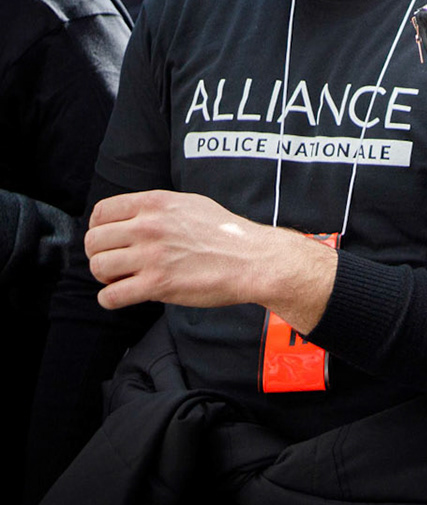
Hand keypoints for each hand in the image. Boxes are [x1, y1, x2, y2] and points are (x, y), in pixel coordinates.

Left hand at [86, 191, 335, 329]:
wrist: (254, 260)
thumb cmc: (229, 234)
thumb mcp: (191, 204)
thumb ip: (158, 208)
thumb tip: (133, 216)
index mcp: (156, 204)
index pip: (102, 212)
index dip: (100, 228)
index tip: (110, 240)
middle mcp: (149, 227)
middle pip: (94, 241)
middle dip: (100, 254)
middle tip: (116, 264)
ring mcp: (152, 257)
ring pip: (98, 267)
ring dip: (105, 277)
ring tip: (122, 280)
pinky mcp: (157, 285)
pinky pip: (111, 296)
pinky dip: (110, 299)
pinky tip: (123, 296)